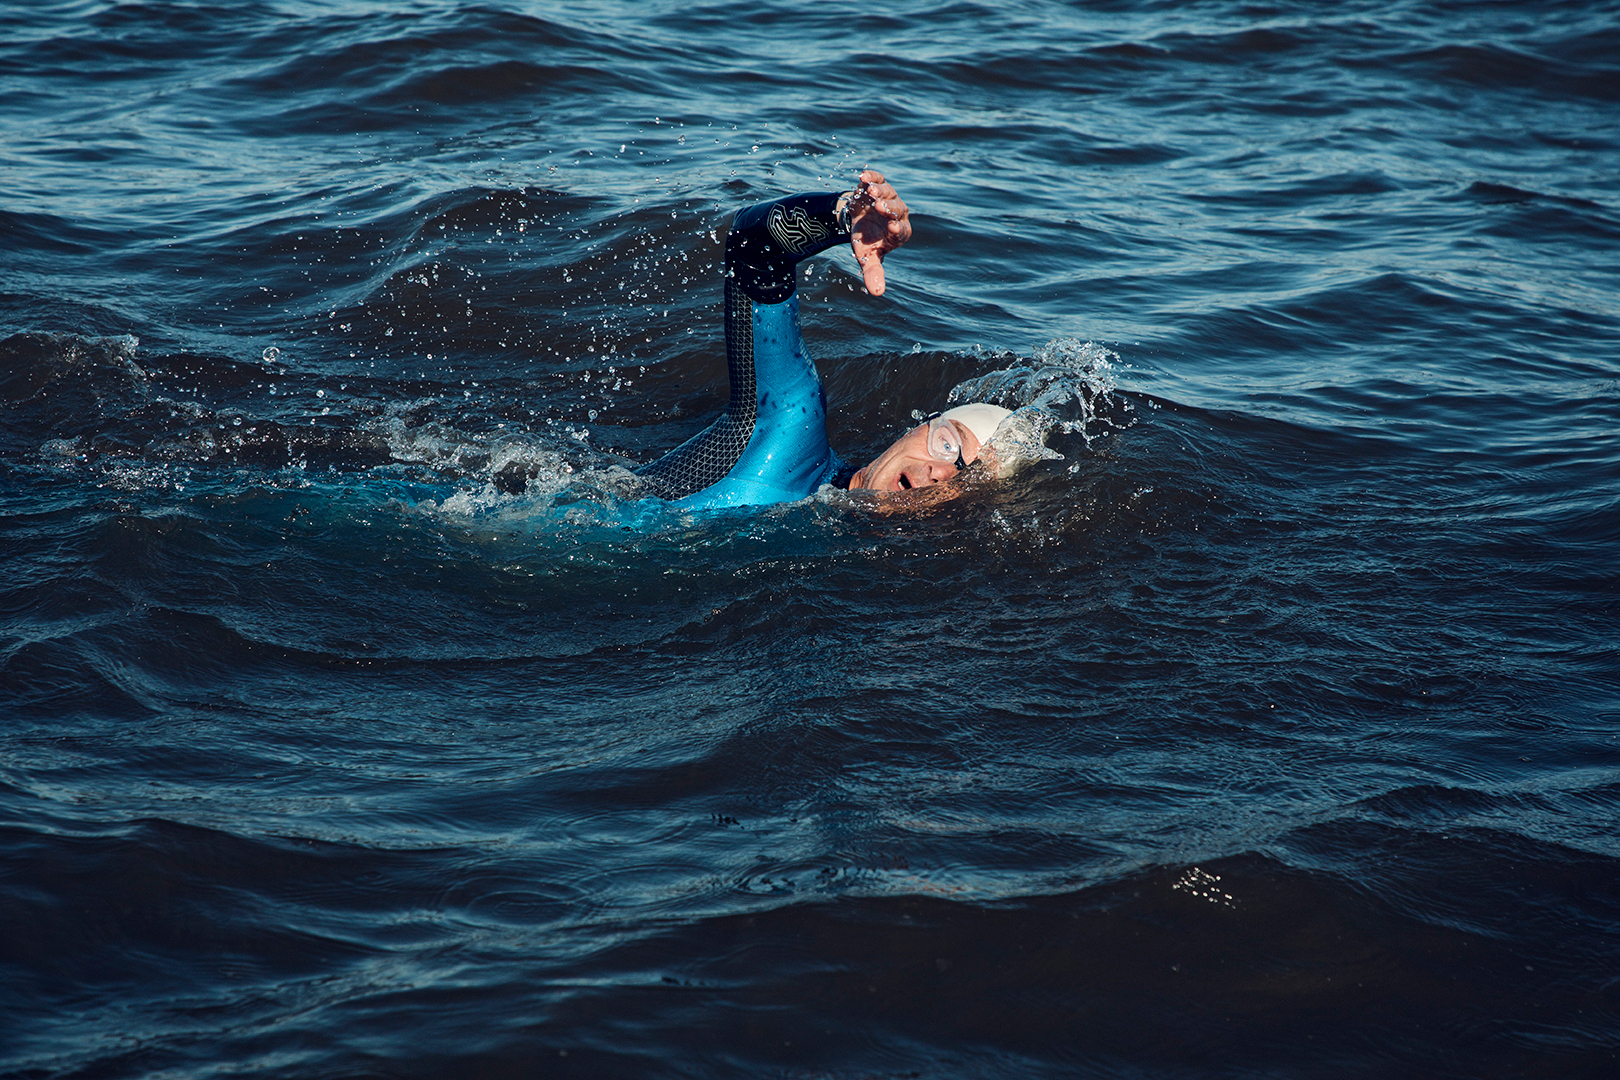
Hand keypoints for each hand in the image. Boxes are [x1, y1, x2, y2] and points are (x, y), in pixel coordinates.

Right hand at [845, 169, 910, 296]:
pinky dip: (872, 177)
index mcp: (899, 232)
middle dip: (889, 207)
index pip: (901, 231)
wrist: (856, 220)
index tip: (893, 227)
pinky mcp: (877, 185)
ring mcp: (888, 197)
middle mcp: (897, 214)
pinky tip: (863, 177)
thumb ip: (873, 272)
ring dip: (880, 191)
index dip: (897, 228)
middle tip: (880, 206)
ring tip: (871, 192)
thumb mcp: (868, 257)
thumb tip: (877, 293)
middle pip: (897, 209)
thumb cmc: (866, 241)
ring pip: (889, 193)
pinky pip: (878, 179)